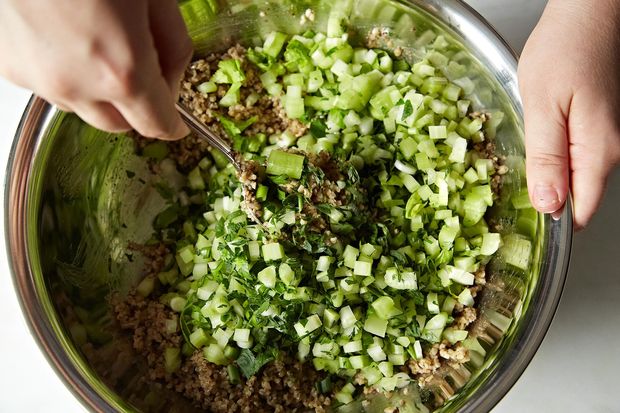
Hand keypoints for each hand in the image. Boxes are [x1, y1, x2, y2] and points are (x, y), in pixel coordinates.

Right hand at [0, 0, 191, 139]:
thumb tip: (171, 77)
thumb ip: (173, 46)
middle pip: (117, 124)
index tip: (177, 122)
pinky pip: (47, 85)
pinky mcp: (8, 65)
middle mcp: (76, 86)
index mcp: (122, 71)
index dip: (172, 125)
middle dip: (135, 107)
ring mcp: (37, 78)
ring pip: (80, 107)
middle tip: (141, 71)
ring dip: (97, 92)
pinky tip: (67, 36)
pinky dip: (64, 73)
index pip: (156, 124)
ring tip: (98, 43)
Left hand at [518, 0, 619, 228]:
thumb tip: (549, 206)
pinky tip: (529, 151)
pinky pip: (570, 159)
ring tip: (512, 174)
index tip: (519, 225)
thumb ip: (546, 159)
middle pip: (576, 198)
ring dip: (543, 181)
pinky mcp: (591, 127)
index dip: (551, 224)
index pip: (580, 211)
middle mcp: (606, 150)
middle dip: (543, 204)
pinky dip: (548, 162)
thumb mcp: (543, 107)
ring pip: (572, 179)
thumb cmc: (564, 50)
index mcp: (596, 152)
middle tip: (505, 198)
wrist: (583, 14)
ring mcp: (601, 139)